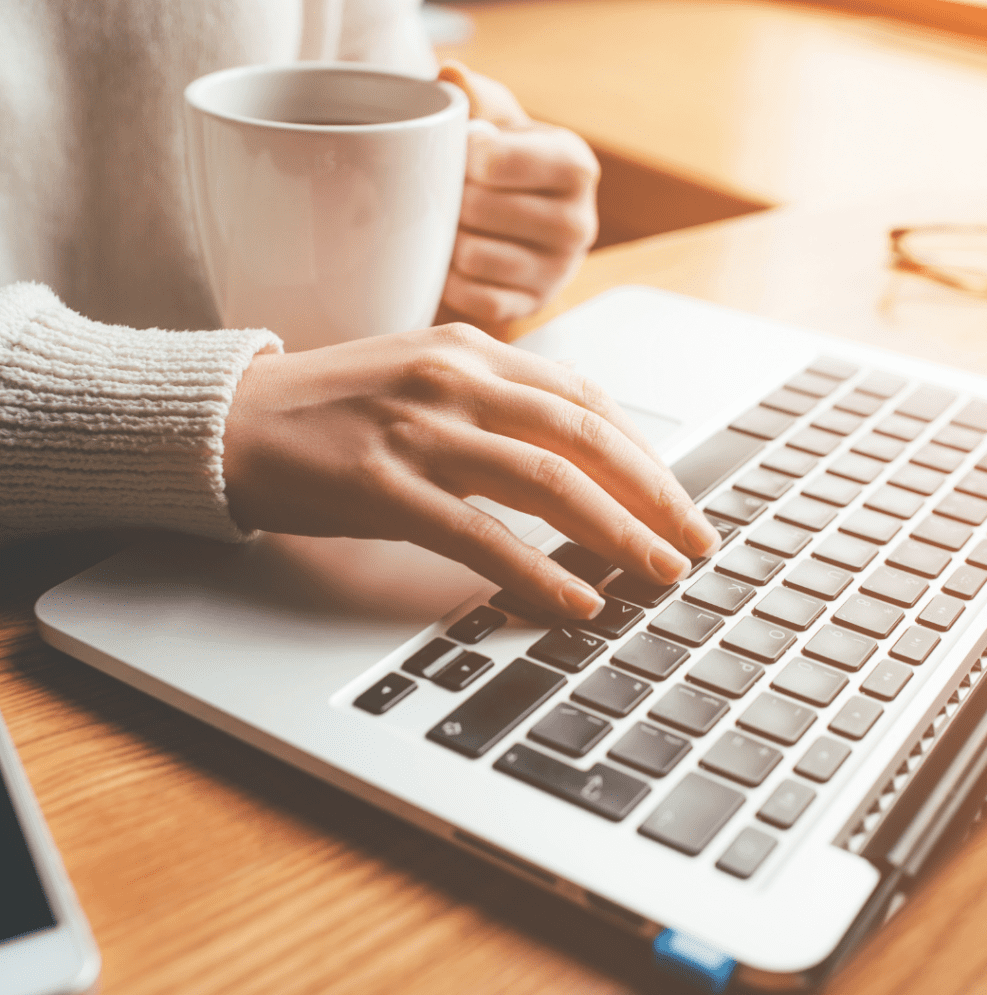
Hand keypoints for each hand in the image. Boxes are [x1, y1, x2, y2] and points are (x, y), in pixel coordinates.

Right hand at [222, 323, 719, 617]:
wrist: (234, 419)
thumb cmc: (333, 407)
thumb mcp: (423, 377)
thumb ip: (495, 402)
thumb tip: (573, 455)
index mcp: (472, 347)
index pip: (585, 398)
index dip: (643, 453)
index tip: (678, 498)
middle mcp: (455, 377)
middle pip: (583, 435)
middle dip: (654, 494)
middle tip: (696, 543)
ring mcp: (419, 428)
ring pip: (547, 480)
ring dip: (617, 531)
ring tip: (659, 574)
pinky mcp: (384, 483)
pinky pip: (480, 533)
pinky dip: (537, 570)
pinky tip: (575, 600)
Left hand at [437, 63, 599, 326]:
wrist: (523, 222)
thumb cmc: (506, 163)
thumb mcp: (499, 120)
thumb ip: (475, 96)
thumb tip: (451, 75)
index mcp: (575, 166)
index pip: (497, 162)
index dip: (460, 158)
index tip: (455, 155)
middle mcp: (579, 223)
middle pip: (481, 210)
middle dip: (451, 201)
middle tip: (442, 194)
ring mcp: (558, 272)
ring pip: (474, 257)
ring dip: (447, 241)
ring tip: (446, 225)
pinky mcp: (533, 306)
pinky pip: (476, 299)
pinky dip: (452, 281)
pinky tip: (450, 261)